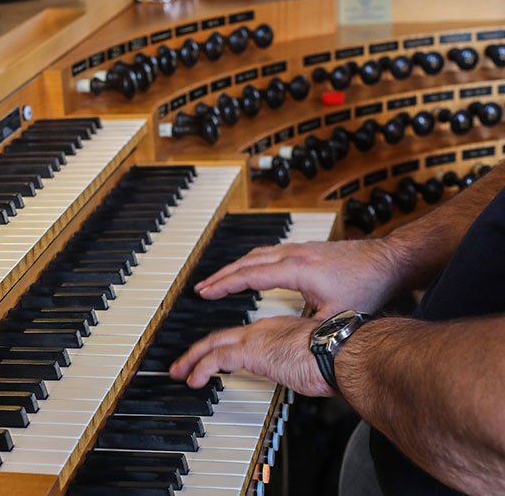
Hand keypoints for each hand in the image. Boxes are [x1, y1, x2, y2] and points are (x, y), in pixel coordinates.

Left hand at [168, 316, 334, 396]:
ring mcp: (256, 338)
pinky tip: (194, 380)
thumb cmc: (338, 359)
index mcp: (277, 330)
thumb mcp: (311, 362)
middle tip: (183, 363)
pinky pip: (217, 358)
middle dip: (198, 350)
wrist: (343, 353)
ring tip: (180, 372)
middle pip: (221, 337)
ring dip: (192, 359)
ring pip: (212, 344)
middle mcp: (263, 330)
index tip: (216, 358)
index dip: (224, 346)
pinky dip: (201, 368)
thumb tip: (297, 376)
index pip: (242, 336)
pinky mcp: (252, 350)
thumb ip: (296, 366)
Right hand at [193, 239, 398, 318]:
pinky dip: (251, 262)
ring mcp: (299, 249)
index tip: (206, 293)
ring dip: (234, 267)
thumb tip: (292, 342)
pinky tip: (250, 270)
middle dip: (221, 275)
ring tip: (219, 280)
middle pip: (246, 262)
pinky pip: (268, 253)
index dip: (225, 285)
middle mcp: (293, 255)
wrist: (390, 260)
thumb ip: (310, 327)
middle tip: (201, 288)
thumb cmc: (367, 285)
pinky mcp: (306, 250)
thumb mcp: (337, 314)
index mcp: (295, 270)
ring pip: (256, 255)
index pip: (249, 276)